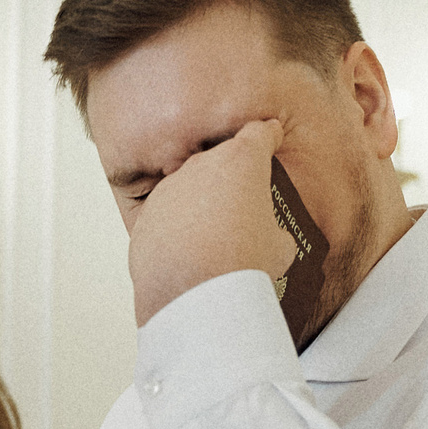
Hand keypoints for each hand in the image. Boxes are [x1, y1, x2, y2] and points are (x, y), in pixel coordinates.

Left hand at [126, 119, 287, 327]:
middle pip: (220, 161)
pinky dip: (177, 228)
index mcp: (241, 161)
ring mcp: (169, 190)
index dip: (268, 136)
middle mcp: (200, 167)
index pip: (259, 133)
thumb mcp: (280, 245)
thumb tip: (270, 237)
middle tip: (243, 204)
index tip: (270, 137)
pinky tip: (191, 252)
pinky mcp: (147, 217)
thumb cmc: (242, 264)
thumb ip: (274, 226)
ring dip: (201, 203)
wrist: (196, 295)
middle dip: (232, 177)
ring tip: (215, 237)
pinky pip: (167, 216)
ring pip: (189, 188)